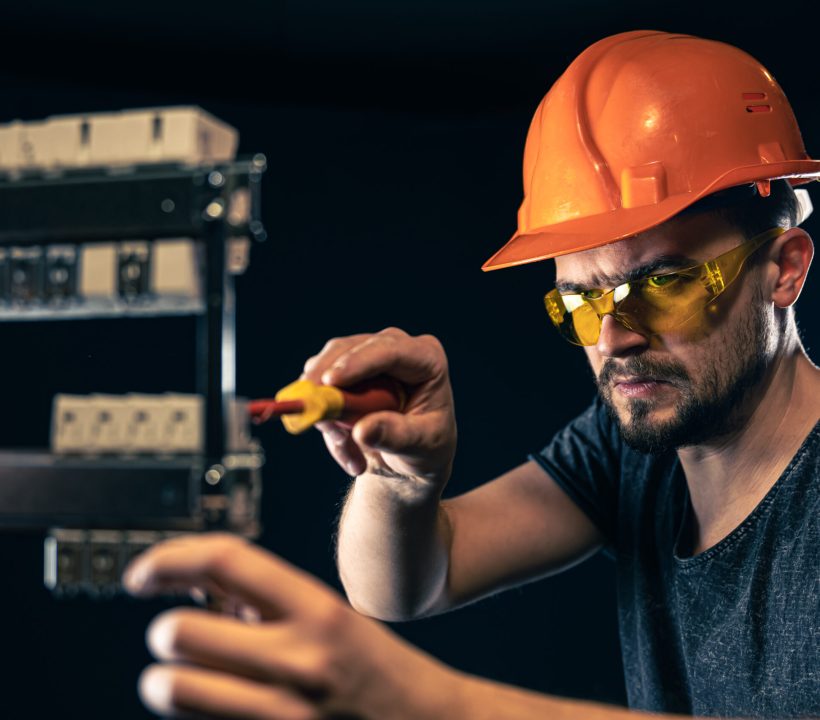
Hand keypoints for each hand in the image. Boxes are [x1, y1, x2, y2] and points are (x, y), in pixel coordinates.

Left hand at [124, 533, 462, 718]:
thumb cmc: (374, 669)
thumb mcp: (330, 617)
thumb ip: (266, 601)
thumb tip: (191, 589)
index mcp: (317, 609)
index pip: (226, 560)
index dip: (170, 559)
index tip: (142, 575)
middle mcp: (299, 658)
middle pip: (181, 631)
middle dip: (165, 633)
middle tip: (174, 637)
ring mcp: (285, 715)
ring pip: (174, 688)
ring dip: (165, 682)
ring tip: (180, 679)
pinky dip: (196, 716)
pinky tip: (218, 707)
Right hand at [302, 328, 456, 494]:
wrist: (411, 456)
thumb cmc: (426, 447)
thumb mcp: (421, 446)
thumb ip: (395, 436)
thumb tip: (363, 431)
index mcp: (426, 359)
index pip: (390, 350)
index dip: (357, 362)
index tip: (330, 382)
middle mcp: (396, 347)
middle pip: (350, 349)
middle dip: (326, 380)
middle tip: (311, 409)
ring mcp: (367, 355)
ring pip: (327, 365)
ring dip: (324, 406)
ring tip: (344, 445)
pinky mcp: (343, 368)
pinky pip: (318, 385)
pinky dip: (322, 416)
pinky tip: (342, 444)